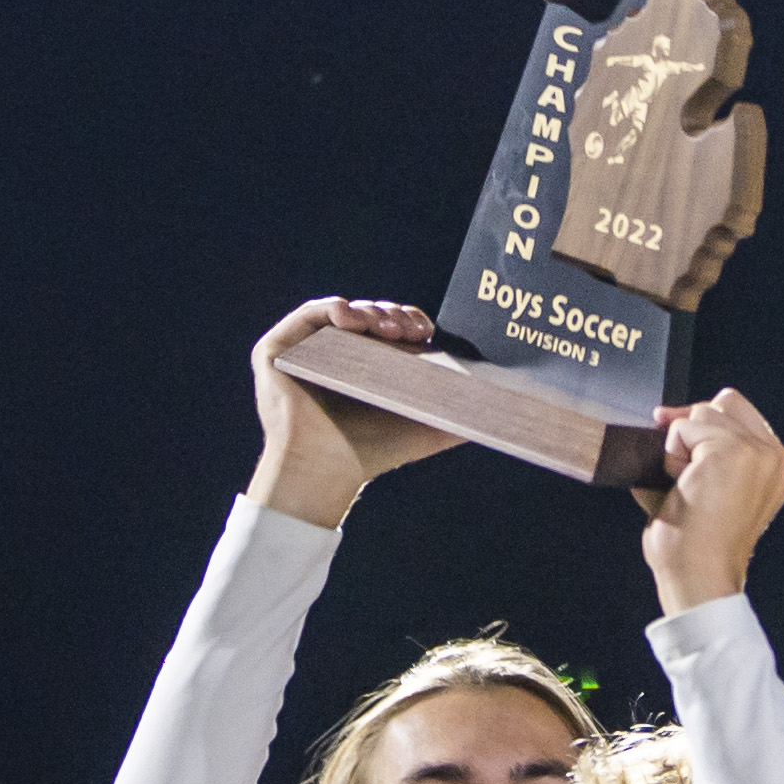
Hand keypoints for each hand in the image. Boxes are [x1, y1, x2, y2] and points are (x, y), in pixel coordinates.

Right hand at [244, 297, 460, 528]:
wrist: (326, 473)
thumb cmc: (370, 454)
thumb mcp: (425, 428)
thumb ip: (460, 415)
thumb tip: (505, 407)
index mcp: (364, 365)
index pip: (390, 328)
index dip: (409, 321)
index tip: (425, 331)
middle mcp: (333, 354)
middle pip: (369, 316)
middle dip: (391, 315)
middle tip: (407, 329)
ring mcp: (304, 351)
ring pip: (342, 313)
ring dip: (368, 311)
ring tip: (384, 327)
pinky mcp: (277, 351)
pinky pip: (308, 315)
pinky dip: (333, 310)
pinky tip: (353, 319)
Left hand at [635, 388, 783, 613]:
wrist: (698, 575)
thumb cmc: (694, 543)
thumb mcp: (705, 487)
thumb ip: (697, 450)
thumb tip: (664, 416)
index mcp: (776, 465)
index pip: (739, 411)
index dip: (705, 422)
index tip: (684, 450)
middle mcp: (775, 455)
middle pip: (722, 403)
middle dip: (691, 429)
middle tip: (680, 472)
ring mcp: (757, 452)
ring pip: (701, 413)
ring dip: (679, 450)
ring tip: (686, 490)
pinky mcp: (732, 452)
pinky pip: (681, 430)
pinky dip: (669, 457)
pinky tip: (681, 489)